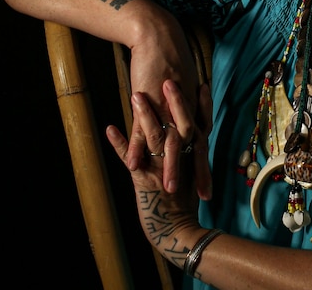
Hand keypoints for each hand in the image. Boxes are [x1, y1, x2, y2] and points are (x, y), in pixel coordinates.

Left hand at [106, 91, 206, 249]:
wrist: (177, 231)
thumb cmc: (185, 204)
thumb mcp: (194, 175)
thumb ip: (195, 152)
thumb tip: (196, 133)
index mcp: (195, 156)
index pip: (202, 125)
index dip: (202, 105)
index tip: (201, 83)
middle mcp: (181, 160)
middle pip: (181, 125)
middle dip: (176, 102)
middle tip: (170, 80)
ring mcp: (161, 169)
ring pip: (155, 137)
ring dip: (146, 116)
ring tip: (136, 95)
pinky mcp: (143, 180)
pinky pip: (130, 159)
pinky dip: (120, 144)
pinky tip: (109, 128)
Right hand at [118, 10, 206, 193]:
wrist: (157, 36)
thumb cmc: (170, 60)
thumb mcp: (183, 87)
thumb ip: (186, 108)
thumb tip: (188, 123)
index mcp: (192, 109)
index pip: (201, 143)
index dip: (204, 167)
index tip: (208, 189)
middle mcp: (182, 110)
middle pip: (191, 148)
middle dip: (196, 174)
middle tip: (202, 198)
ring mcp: (164, 108)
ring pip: (168, 142)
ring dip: (168, 166)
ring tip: (167, 189)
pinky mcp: (146, 101)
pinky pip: (140, 128)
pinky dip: (136, 147)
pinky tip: (133, 165)